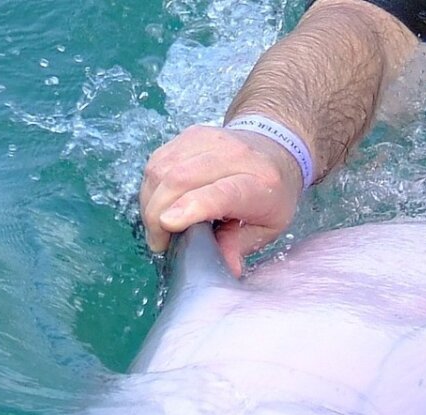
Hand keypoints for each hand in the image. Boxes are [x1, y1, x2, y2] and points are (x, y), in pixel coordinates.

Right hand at [139, 124, 304, 273]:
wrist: (275, 147)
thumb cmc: (271, 194)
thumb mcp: (268, 227)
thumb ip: (240, 246)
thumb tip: (226, 269)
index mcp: (259, 183)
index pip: (221, 192)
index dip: (191, 207)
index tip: (168, 225)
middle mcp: (234, 156)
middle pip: (180, 179)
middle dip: (157, 215)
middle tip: (159, 242)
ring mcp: (210, 140)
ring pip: (161, 169)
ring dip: (149, 203)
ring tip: (157, 226)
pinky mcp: (190, 134)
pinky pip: (157, 161)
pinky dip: (150, 187)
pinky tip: (158, 204)